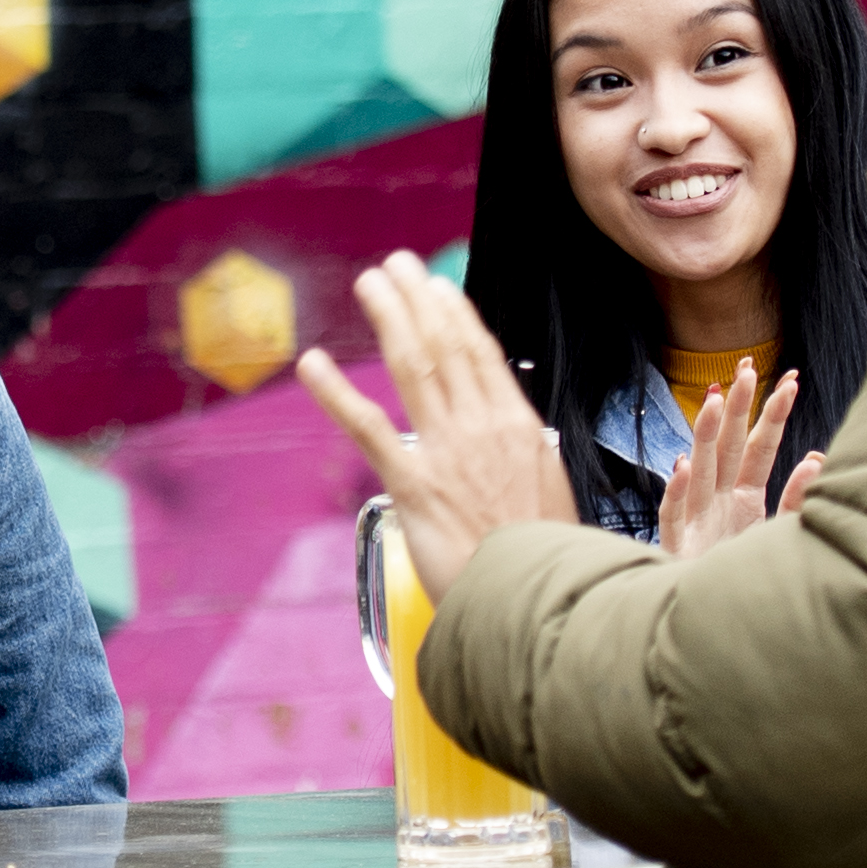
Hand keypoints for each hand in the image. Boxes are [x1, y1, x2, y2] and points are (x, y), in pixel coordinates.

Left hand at [294, 251, 577, 599]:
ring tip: (369, 282)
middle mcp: (483, 429)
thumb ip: (529, 464)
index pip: (481, 355)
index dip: (456, 315)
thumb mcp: (553, 498)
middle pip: (446, 346)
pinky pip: (368, 427)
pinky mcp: (414, 485)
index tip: (437, 287)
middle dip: (419, 298)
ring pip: (414, 366)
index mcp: (518, 429)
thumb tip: (523, 446)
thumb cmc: (547, 562)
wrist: (540, 603)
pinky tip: (313, 363)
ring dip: (389, 317)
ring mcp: (448, 452)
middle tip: (397, 264)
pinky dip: (336, 392)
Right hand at [657, 366, 802, 558]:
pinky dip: (678, 492)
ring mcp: (696, 520)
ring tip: (715, 401)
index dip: (773, 415)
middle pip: (728, 446)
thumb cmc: (747, 577)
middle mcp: (719, 500)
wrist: (714, 625)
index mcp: (744, 495)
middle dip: (737, 407)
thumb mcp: (780, 535)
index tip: (791, 381)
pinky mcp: (677, 546)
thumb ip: (799, 500)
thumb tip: (816, 458)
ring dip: (706, 435)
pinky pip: (674, 515)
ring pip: (699, 468)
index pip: (759, 446)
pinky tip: (683, 468)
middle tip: (748, 368)